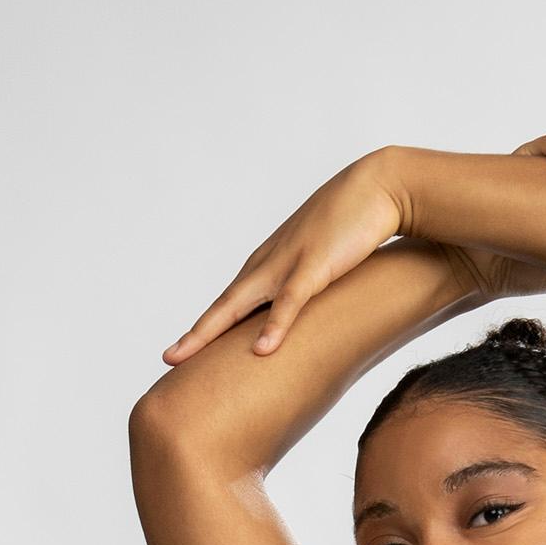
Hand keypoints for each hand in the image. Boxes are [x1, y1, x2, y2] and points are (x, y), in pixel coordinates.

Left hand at [161, 151, 419, 364]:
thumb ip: (312, 284)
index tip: (187, 350)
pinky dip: (275, 326)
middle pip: (222, 306)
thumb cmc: (354, 223)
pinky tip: (262, 350)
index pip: (230, 302)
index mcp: (270, 264)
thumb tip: (310, 311)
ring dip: (209, 330)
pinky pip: (290, 301)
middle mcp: (269, 264)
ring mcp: (288, 263)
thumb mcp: (325, 259)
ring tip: (183, 354)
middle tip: (167, 358)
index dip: (207, 327)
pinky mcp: (315, 265)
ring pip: (239, 303)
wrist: (378, 187)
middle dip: (194, 334)